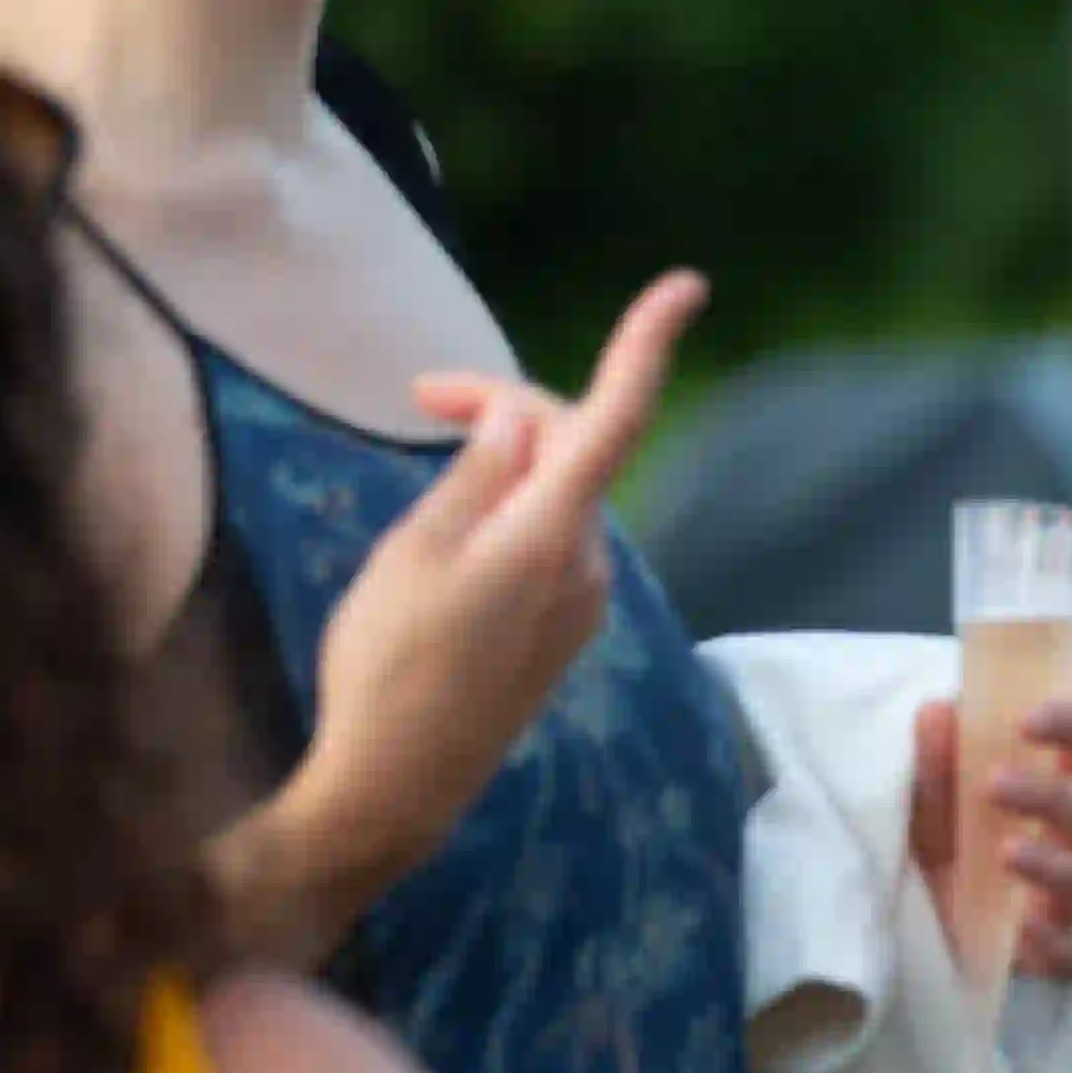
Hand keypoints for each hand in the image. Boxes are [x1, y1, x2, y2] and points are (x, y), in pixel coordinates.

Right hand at [286, 272, 703, 914]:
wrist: (396, 786)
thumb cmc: (386, 666)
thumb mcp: (414, 551)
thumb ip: (480, 473)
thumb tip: (526, 414)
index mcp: (549, 534)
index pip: (613, 417)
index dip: (647, 344)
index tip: (685, 286)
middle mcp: (586, 563)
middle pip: (574, 445)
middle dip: (511, 403)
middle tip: (423, 395)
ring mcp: (582, 600)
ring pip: (560, 492)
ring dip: (507, 460)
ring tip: (425, 468)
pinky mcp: (565, 628)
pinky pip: (551, 539)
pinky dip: (512, 510)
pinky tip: (449, 536)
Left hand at [906, 694, 1071, 980]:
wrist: (916, 921)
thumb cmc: (944, 837)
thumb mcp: (929, 799)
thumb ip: (936, 763)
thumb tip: (937, 712)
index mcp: (1066, 780)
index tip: (1027, 723)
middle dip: (1057, 798)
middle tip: (994, 788)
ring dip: (1065, 869)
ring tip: (1007, 855)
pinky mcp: (1058, 954)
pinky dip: (1056, 946)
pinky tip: (1019, 930)